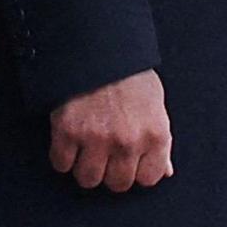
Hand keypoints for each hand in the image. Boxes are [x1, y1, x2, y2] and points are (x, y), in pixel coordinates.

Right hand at [48, 68, 172, 191]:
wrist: (96, 43)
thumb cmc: (128, 71)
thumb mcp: (155, 103)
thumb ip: (161, 141)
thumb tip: (166, 171)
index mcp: (155, 135)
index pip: (148, 179)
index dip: (135, 170)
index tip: (126, 160)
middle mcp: (128, 142)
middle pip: (117, 184)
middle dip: (109, 171)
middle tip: (103, 153)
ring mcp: (96, 137)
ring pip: (88, 179)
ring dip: (84, 167)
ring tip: (84, 149)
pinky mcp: (67, 130)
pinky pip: (61, 163)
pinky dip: (61, 156)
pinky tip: (67, 142)